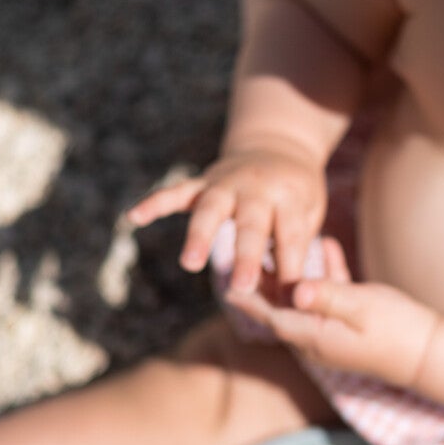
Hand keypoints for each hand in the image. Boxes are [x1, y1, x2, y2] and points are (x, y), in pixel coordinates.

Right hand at [129, 144, 326, 294]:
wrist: (277, 145)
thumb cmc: (296, 194)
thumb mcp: (310, 213)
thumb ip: (295, 248)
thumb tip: (285, 298)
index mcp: (290, 194)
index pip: (290, 235)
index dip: (290, 266)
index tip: (289, 297)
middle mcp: (256, 186)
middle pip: (250, 223)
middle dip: (246, 256)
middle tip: (242, 287)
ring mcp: (225, 182)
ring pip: (210, 209)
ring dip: (199, 236)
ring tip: (189, 265)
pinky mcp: (201, 182)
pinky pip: (175, 192)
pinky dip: (154, 202)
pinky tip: (134, 216)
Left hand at [228, 238, 438, 388]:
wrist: (431, 353)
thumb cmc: (397, 330)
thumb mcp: (361, 308)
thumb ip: (328, 296)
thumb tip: (296, 289)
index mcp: (314, 336)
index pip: (272, 315)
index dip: (249, 299)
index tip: (226, 282)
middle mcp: (319, 339)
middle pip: (282, 308)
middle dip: (264, 284)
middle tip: (243, 255)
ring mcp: (335, 333)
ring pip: (306, 301)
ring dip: (293, 276)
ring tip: (278, 248)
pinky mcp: (354, 325)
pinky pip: (333, 297)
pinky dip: (328, 274)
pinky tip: (329, 244)